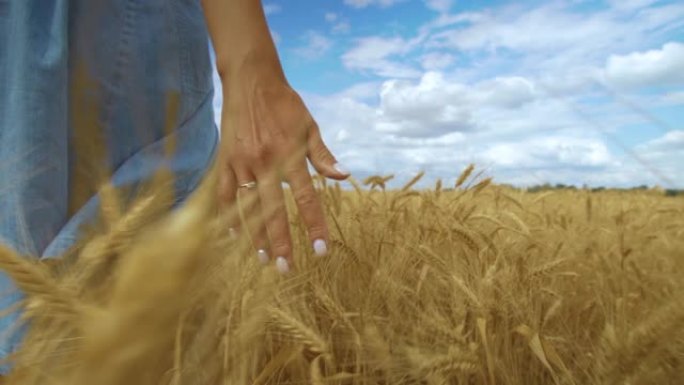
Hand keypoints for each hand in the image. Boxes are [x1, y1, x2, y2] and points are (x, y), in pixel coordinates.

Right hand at [216, 65, 348, 273]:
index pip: (307, 199)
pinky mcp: (223, 160)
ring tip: (262, 260)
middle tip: (287, 269)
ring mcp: (241, 163)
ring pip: (247, 208)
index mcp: (289, 155)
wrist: (250, 80)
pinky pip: (223, 194)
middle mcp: (264, 162)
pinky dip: (228, 215)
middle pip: (274, 211)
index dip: (314, 226)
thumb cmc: (285, 104)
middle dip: (281, 243)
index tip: (320, 250)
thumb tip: (344, 177)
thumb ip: (324, 155)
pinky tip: (233, 236)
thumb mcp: (310, 126)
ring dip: (255, 236)